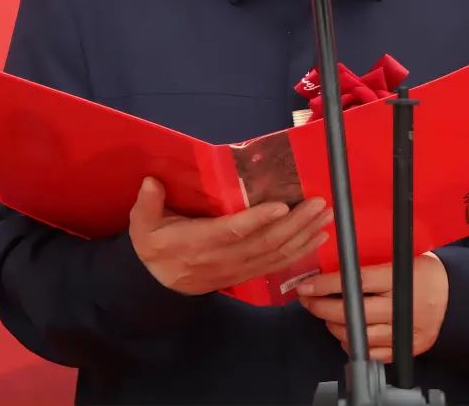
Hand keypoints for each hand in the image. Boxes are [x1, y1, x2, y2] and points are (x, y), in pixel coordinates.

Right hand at [129, 176, 332, 295]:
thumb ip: (147, 204)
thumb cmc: (154, 248)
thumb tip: (152, 182)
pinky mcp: (247, 274)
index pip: (233, 231)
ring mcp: (238, 269)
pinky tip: (318, 237)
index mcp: (200, 242)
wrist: (157, 286)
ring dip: (304, 235)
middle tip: (318, 203)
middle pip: (265, 243)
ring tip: (325, 216)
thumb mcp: (142, 226)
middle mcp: (224, 258)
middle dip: (296, 224)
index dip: (258, 220)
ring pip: (276, 254)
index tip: (281, 205)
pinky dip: (301, 251)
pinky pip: (278, 264)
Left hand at [296, 252, 448, 361]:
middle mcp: (400, 308)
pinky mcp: (405, 348)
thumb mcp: (404, 257)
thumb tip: (336, 260)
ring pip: (358, 336)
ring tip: (325, 315)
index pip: (355, 283)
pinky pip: (371, 353)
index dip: (326, 285)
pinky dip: (353, 344)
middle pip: (352, 313)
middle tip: (308, 300)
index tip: (307, 284)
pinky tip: (345, 332)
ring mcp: (403, 332)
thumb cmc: (426, 272)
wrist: (456, 298)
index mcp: (399, 280)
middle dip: (322, 307)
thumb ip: (374, 262)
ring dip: (334, 326)